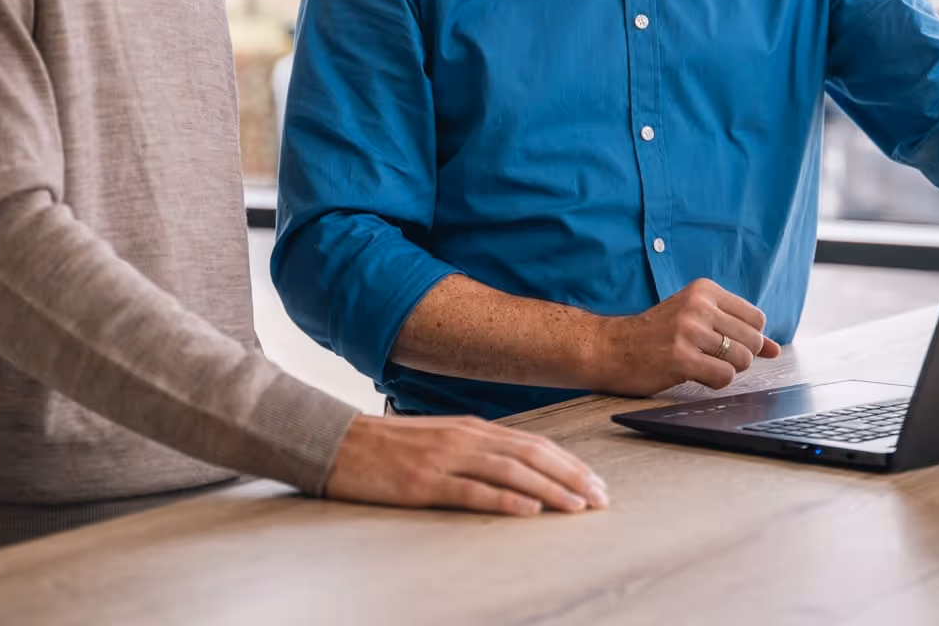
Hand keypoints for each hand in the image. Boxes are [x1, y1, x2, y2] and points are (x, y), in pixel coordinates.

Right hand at [324, 414, 607, 516]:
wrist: (337, 443)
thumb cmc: (387, 446)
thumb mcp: (438, 438)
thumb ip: (475, 449)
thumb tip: (515, 466)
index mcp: (470, 428)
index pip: (533, 444)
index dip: (569, 463)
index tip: (595, 481)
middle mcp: (465, 438)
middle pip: (531, 455)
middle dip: (572, 476)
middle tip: (601, 498)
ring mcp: (445, 460)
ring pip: (511, 473)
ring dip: (550, 490)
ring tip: (578, 506)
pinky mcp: (423, 483)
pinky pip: (472, 492)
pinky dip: (505, 501)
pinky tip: (529, 511)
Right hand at [592, 278, 781, 395]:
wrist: (609, 347)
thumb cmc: (654, 335)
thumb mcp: (695, 319)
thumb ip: (736, 330)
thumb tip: (775, 349)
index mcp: (704, 290)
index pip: (756, 317)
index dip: (747, 337)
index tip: (723, 342)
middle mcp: (698, 305)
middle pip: (753, 339)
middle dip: (739, 356)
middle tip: (709, 356)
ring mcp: (689, 331)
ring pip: (742, 360)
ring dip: (726, 370)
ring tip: (699, 364)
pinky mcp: (680, 357)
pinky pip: (724, 377)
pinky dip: (715, 382)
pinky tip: (694, 374)